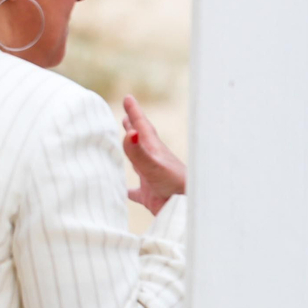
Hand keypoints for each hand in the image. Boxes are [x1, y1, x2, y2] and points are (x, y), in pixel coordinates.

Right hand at [122, 94, 186, 214]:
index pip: (141, 127)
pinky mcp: (149, 195)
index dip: (134, 112)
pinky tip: (120, 190)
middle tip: (125, 116)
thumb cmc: (174, 186)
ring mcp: (151, 177)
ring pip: (137, 161)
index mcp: (154, 150)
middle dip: (133, 128)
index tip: (128, 98)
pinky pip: (134, 191)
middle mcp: (152, 161)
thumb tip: (130, 132)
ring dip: (130, 152)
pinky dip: (126, 188)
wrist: (187, 209)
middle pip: (140, 140)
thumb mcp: (153, 166)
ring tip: (122, 144)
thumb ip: (138, 151)